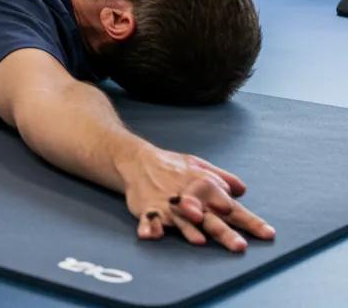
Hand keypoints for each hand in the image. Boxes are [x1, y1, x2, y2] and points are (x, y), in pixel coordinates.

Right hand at [121, 145, 274, 252]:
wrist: (137, 159)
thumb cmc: (171, 166)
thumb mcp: (198, 165)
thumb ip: (222, 178)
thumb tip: (243, 190)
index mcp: (204, 187)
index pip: (232, 208)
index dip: (251, 222)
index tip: (268, 234)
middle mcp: (189, 198)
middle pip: (210, 218)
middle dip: (224, 232)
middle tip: (239, 245)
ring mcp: (168, 204)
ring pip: (181, 219)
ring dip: (188, 229)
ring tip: (198, 240)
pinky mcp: (149, 208)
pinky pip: (149, 219)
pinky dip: (149, 226)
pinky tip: (151, 234)